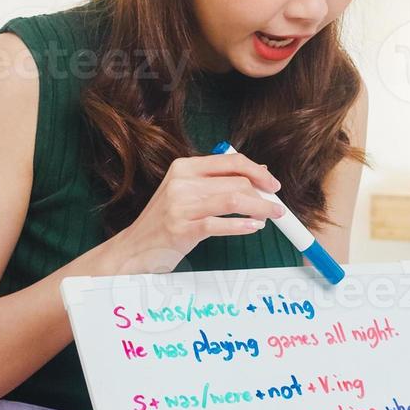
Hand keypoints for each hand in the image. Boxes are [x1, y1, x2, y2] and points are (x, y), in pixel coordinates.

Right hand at [104, 152, 283, 274]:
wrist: (133, 249)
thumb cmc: (165, 222)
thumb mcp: (184, 193)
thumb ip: (215, 182)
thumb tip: (257, 175)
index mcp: (184, 167)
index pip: (230, 161)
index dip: (257, 172)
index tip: (272, 184)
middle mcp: (181, 182)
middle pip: (236, 181)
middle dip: (263, 194)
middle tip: (276, 206)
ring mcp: (180, 206)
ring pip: (233, 200)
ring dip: (261, 208)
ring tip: (272, 215)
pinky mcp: (182, 229)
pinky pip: (221, 224)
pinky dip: (243, 225)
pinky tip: (254, 227)